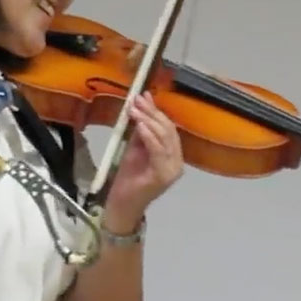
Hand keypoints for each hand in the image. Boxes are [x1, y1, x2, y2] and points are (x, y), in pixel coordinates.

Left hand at [105, 91, 182, 227]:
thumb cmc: (128, 178)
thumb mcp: (134, 149)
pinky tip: (141, 125)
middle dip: (152, 112)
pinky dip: (149, 136)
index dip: (156, 110)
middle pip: (168, 130)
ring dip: (149, 120)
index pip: (168, 128)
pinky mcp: (164, 176)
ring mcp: (173, 170)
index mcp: (173, 155)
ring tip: (135, 108)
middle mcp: (177, 162)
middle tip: (138, 99)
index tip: (144, 95)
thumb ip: (140, 130)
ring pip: (165, 138)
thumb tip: (142, 105)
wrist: (122, 205)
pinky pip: (158, 151)